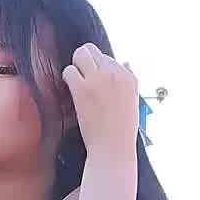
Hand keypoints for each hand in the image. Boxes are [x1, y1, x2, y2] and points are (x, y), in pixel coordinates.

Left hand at [60, 43, 140, 161]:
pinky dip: (67, 77)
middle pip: (94, 50)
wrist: (113, 148)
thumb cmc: (121, 130)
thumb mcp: (133, 101)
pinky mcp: (83, 89)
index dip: (99, 69)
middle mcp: (116, 73)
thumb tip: (125, 63)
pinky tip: (71, 89)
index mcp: (129, 77)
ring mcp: (99, 79)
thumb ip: (127, 82)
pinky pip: (70, 70)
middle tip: (82, 76)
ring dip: (76, 66)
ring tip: (76, 82)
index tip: (96, 82)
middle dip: (85, 60)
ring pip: (81, 54)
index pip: (109, 59)